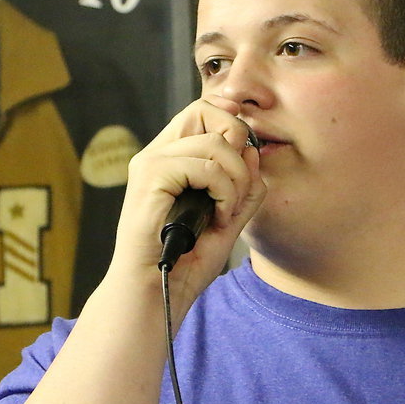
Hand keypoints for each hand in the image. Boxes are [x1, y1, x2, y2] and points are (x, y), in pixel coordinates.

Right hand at [108, 95, 264, 294]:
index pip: (203, 112)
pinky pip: (206, 167)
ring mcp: (151, 163)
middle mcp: (157, 153)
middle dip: (237, 144)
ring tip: (226, 211)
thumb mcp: (228, 217)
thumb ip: (244, 185)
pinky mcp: (151, 177)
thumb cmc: (186, 260)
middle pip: (206, 111)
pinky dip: (223, 192)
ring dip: (236, 179)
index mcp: (171, 158)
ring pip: (215, 143)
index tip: (246, 154)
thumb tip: (253, 150)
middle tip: (237, 187)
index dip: (231, 121)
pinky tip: (216, 217)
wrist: (157, 292)